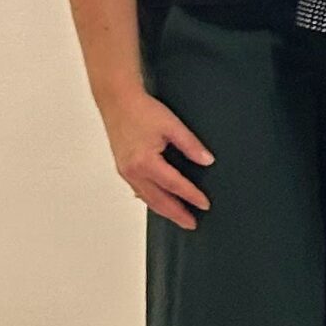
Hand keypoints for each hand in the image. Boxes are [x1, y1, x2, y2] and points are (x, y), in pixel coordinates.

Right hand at [102, 91, 214, 230]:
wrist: (117, 101)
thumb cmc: (141, 110)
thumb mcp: (172, 126)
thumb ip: (191, 145)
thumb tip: (207, 161)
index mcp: (145, 162)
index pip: (174, 185)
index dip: (191, 196)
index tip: (205, 205)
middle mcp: (132, 171)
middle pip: (158, 200)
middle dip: (176, 213)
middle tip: (192, 223)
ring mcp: (125, 171)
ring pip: (147, 198)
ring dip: (164, 210)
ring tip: (179, 217)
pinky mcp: (123, 168)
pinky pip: (138, 190)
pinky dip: (151, 200)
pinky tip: (159, 203)